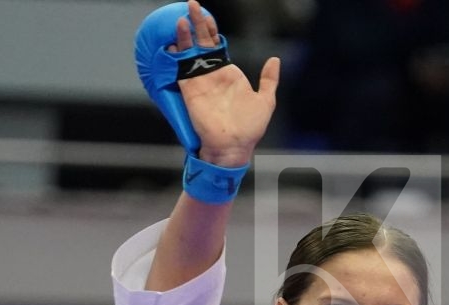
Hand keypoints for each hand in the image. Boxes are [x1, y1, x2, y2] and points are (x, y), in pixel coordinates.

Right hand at [172, 0, 279, 167]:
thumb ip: (269, 79)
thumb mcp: (266, 100)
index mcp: (228, 73)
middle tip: (192, 4)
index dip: (212, 29)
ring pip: (190, 52)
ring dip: (185, 35)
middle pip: (202, 42)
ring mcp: (200, 81)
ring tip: (182, 18)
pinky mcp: (190, 90)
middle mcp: (211, 74)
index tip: (208, 14)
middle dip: (197, 23)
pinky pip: (181, 70)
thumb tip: (274, 59)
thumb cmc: (250, 128)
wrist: (234, 146)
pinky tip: (173, 42)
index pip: (218, 45)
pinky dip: (177, 56)